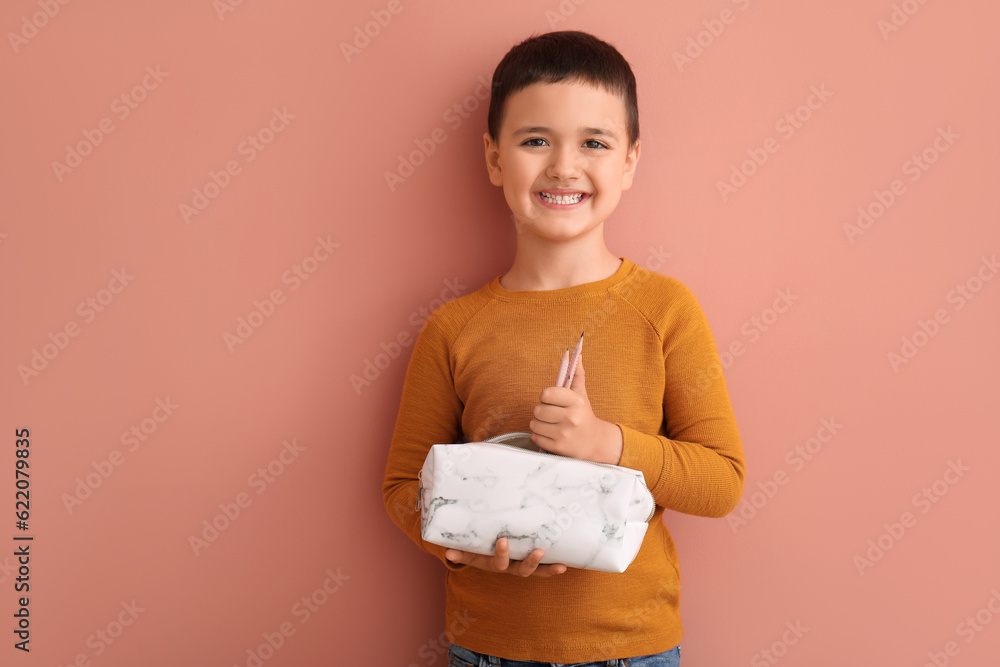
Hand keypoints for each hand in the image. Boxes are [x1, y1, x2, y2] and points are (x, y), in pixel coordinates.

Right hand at [444, 538, 567, 576]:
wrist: (486, 552)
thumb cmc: (477, 547)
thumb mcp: (468, 549)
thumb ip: (460, 551)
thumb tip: (448, 552)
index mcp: (494, 563)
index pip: (498, 563)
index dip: (501, 554)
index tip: (502, 541)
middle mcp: (511, 567)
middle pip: (522, 570)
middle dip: (531, 563)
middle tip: (539, 551)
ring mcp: (523, 565)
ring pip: (537, 571)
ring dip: (548, 568)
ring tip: (560, 566)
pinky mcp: (535, 561)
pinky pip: (547, 566)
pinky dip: (556, 566)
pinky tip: (569, 563)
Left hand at [529, 356, 623, 464]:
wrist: (594, 442)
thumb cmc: (584, 416)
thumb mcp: (582, 395)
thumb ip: (577, 374)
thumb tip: (577, 354)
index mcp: (576, 402)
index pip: (546, 394)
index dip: (545, 397)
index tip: (551, 400)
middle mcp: (571, 418)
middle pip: (537, 410)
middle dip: (542, 411)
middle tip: (552, 414)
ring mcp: (563, 434)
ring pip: (534, 423)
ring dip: (539, 424)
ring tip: (551, 424)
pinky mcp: (557, 447)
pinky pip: (535, 437)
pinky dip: (539, 435)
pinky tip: (551, 434)